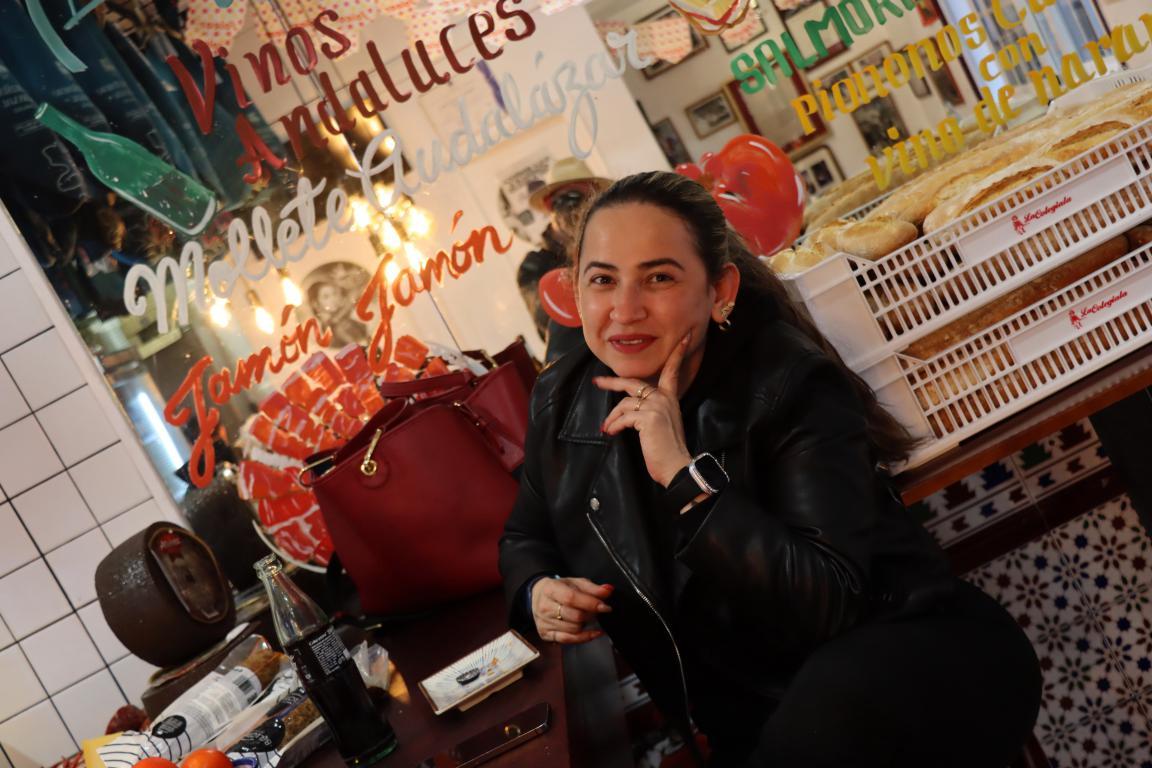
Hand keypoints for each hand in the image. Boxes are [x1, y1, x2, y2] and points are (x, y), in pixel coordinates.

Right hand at [531, 576, 612, 643]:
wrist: (538, 597)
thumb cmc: (559, 589)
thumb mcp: (575, 583)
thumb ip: (593, 588)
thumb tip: (608, 590)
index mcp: (551, 589)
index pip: (571, 598)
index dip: (590, 603)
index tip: (605, 607)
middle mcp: (545, 606)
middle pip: (574, 616)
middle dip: (591, 615)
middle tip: (596, 611)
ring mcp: (544, 622)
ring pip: (573, 629)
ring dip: (586, 624)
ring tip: (588, 617)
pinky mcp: (546, 634)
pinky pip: (568, 640)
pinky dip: (584, 637)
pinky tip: (594, 633)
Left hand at [595, 333, 692, 486]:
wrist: (677, 465)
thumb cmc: (668, 450)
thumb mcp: (662, 424)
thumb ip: (651, 411)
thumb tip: (628, 409)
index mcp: (670, 398)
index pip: (672, 370)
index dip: (677, 354)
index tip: (684, 338)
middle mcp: (664, 398)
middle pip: (633, 382)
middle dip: (612, 381)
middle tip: (597, 381)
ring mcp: (656, 406)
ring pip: (624, 403)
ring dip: (612, 417)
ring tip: (607, 428)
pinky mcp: (648, 417)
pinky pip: (623, 417)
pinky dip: (614, 425)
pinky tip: (611, 432)